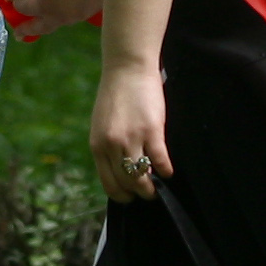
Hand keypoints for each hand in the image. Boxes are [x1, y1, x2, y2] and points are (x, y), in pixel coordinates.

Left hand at [3, 0, 103, 38]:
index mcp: (45, 6)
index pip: (22, 7)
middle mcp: (62, 17)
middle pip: (40, 27)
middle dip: (27, 28)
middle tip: (19, 33)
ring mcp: (80, 15)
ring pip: (57, 21)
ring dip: (46, 17)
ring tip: (40, 10)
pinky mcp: (93, 10)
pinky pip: (72, 14)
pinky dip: (63, 11)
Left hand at [91, 60, 173, 202]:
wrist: (127, 68)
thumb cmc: (116, 95)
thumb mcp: (102, 124)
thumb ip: (108, 146)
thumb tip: (118, 169)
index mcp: (97, 145)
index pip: (108, 183)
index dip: (121, 195)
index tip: (130, 197)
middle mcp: (112, 145)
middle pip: (126, 184)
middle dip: (138, 193)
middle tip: (148, 194)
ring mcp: (131, 139)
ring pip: (141, 178)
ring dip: (151, 188)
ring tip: (158, 188)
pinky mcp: (151, 131)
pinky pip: (160, 161)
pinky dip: (166, 171)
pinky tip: (168, 171)